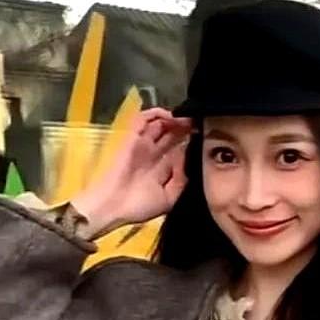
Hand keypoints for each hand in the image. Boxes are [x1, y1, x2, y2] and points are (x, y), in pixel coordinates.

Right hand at [73, 109, 191, 238]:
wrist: (114, 205)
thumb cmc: (139, 206)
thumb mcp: (169, 198)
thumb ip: (182, 180)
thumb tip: (187, 159)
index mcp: (164, 168)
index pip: (181, 149)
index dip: (193, 142)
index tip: (205, 137)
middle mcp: (155, 153)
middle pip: (173, 133)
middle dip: (186, 127)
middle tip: (199, 123)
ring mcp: (144, 143)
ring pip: (161, 123)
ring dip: (174, 118)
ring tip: (186, 119)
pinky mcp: (133, 137)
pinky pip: (144, 119)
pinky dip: (157, 113)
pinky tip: (170, 117)